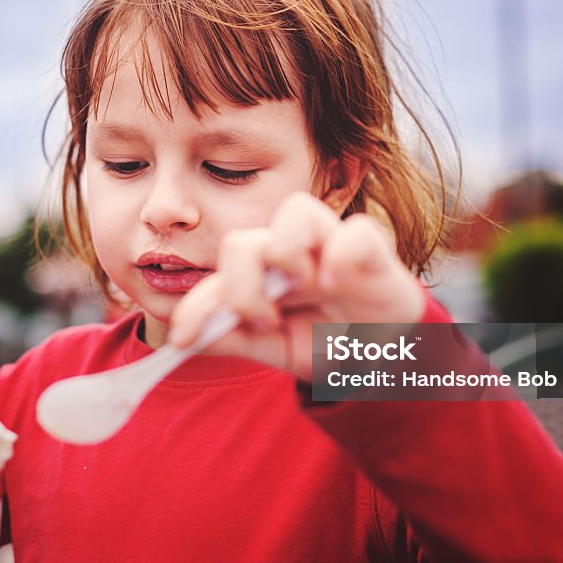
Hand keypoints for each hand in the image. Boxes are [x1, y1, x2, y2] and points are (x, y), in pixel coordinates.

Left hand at [168, 192, 425, 380]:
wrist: (379, 352)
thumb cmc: (323, 340)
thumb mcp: (273, 347)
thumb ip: (230, 339)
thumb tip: (183, 338)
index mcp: (258, 275)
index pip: (216, 279)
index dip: (195, 306)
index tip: (183, 337)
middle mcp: (288, 253)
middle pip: (244, 242)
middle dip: (241, 286)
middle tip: (262, 320)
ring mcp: (328, 246)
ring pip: (297, 210)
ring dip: (286, 251)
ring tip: (300, 287)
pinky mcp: (370, 249)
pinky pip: (356, 231)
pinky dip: (342, 252)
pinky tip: (334, 282)